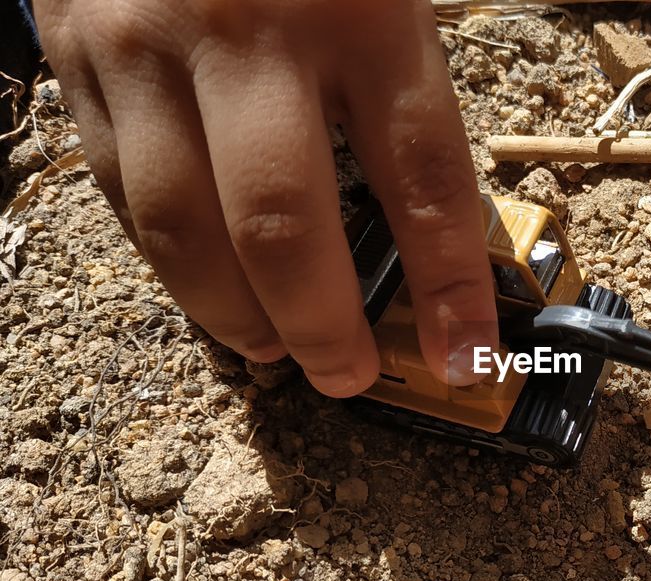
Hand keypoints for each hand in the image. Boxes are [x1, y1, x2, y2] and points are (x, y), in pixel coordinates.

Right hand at [33, 0, 496, 394]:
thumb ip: (411, 84)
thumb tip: (446, 223)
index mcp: (363, 7)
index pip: (423, 175)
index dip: (451, 283)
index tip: (472, 357)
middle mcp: (250, 32)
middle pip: (285, 224)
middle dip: (324, 326)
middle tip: (352, 375)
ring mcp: (149, 47)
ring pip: (185, 228)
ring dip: (236, 315)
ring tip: (277, 350)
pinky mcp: (78, 59)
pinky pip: (124, 192)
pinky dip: (172, 262)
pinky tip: (211, 287)